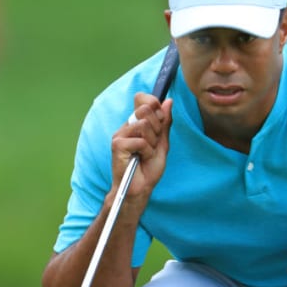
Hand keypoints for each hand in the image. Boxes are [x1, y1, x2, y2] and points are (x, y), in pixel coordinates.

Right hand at [109, 92, 172, 210]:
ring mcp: (120, 134)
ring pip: (145, 125)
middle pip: (146, 109)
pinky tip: (141, 159)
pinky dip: (147, 152)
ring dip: (152, 142)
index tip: (160, 120)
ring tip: (147, 153)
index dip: (154, 104)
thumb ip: (165, 122)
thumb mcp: (163, 142)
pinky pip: (141, 141)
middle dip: (157, 127)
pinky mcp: (117, 145)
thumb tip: (169, 101)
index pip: (142, 98)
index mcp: (136, 123)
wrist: (140, 188)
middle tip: (154, 143)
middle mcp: (126, 126)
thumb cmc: (149, 167)